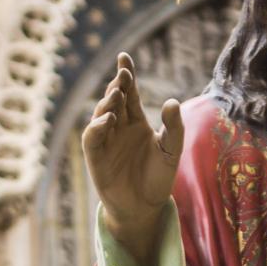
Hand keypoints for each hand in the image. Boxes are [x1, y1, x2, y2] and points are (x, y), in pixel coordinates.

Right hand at [82, 51, 183, 265]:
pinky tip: (107, 120)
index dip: (126, 74)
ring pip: (101, 114)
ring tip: (116, 94)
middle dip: (117, 85)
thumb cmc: (158, 178)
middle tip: (123, 73)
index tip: (124, 57)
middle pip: (114, 99)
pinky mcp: (95, 157)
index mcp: (135, 121)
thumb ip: (174, 127)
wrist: (145, 208)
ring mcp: (105, 140)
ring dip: (107, 103)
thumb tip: (172, 101)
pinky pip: (92, 138)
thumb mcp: (171, 151)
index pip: (129, 92)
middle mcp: (118, 126)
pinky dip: (97, 127)